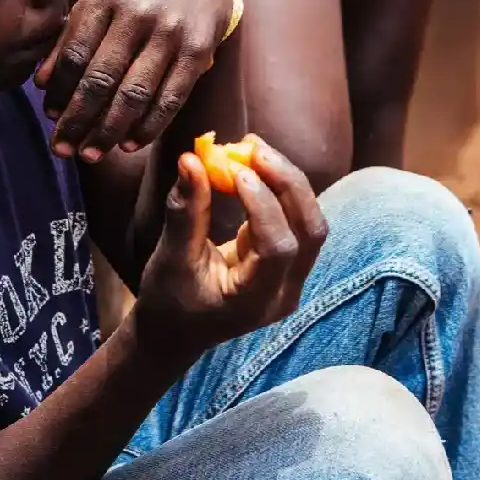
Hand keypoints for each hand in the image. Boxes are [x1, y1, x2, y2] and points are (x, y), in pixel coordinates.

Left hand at [34, 0, 232, 162]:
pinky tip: (128, 144)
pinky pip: (170, 98)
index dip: (60, 90)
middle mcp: (138, 12)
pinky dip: (148, 127)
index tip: (49, 117)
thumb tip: (42, 85)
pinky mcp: (199, 51)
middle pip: (101, 78)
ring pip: (135, 94)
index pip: (75, 53)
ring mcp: (171, 32)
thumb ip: (70, 38)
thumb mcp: (100, 2)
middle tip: (62, 150)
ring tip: (90, 154)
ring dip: (109, 131)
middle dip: (78, 120)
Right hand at [132, 137, 327, 357]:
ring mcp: (294, 277)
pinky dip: (280, 188)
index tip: (236, 170)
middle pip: (310, 230)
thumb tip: (192, 159)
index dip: (264, 205)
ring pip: (310, 220)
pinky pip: (298, 217)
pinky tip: (255, 164)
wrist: (176, 332)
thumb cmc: (169, 299)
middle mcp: (286, 292)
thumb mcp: (171, 258)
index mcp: (256, 301)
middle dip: (287, 182)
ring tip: (253, 148)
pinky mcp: (290, 260)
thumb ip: (186, 211)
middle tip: (252, 147)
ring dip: (287, 180)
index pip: (279, 248)